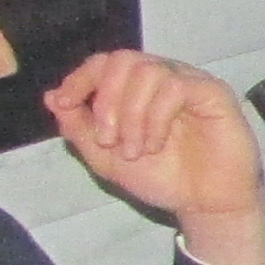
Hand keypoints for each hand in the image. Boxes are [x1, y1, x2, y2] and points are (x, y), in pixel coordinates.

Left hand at [45, 52, 264, 264]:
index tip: (65, 103)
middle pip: (123, 60)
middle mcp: (163, 76)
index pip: (104, 62)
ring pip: (148, 71)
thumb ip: (79, 128)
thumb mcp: (106, 158)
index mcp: (137, 88)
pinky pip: (176, 86)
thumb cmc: (162, 178)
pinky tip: (156, 145)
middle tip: (107, 139)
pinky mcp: (213, 92)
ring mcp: (189, 81)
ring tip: (135, 150)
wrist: (203, 204)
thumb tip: (51, 97)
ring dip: (131, 114)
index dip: (81, 78)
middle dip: (107, 100)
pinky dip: (156, 117)